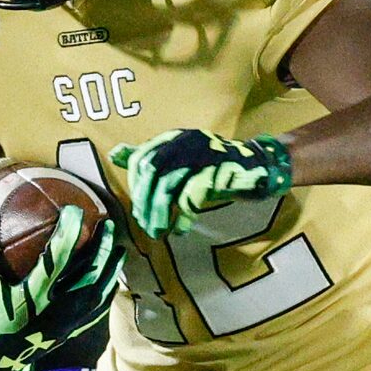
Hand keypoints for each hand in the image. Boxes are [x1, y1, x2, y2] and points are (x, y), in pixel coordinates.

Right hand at [0, 212, 120, 370]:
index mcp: (32, 296)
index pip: (58, 258)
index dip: (69, 232)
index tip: (75, 210)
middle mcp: (55, 309)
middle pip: (88, 275)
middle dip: (101, 248)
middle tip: (109, 224)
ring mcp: (65, 323)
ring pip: (97, 293)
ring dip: (110, 269)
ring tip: (119, 248)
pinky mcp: (69, 332)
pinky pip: (95, 311)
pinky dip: (106, 293)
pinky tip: (112, 280)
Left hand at [109, 128, 291, 237]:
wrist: (254, 170)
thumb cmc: (213, 168)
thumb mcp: (180, 159)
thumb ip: (149, 155)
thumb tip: (116, 153)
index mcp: (175, 138)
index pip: (142, 158)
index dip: (136, 185)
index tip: (138, 206)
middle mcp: (186, 142)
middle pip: (153, 172)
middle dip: (145, 201)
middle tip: (145, 225)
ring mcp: (203, 156)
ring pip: (169, 186)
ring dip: (160, 213)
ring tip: (159, 232)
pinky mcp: (218, 173)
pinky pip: (191, 197)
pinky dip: (182, 216)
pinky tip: (180, 228)